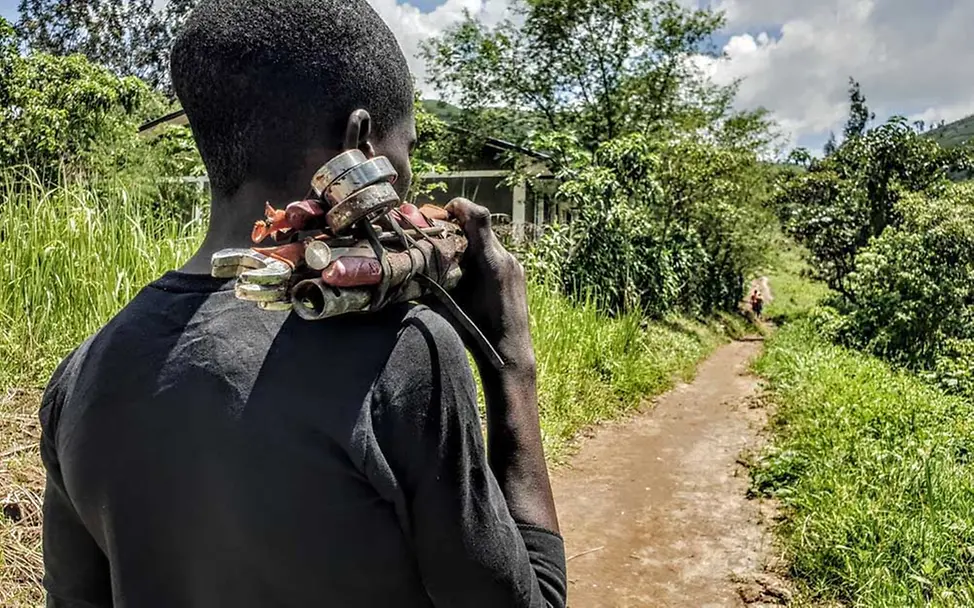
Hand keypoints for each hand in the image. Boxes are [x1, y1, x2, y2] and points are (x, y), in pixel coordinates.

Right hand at [443, 198, 535, 372]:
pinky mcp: (517, 273)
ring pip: (487, 241)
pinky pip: (496, 254)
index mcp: (491, 262)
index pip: (478, 216)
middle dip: (458, 227)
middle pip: (480, 228)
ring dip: (469, 243)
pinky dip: (480, 256)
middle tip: (439, 238)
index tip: (443, 212)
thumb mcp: (449, 304)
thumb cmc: (477, 333)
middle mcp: (506, 258)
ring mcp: (515, 265)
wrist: (510, 354)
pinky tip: (467, 274)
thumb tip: (411, 263)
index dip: (460, 206)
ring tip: (451, 259)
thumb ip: (434, 279)